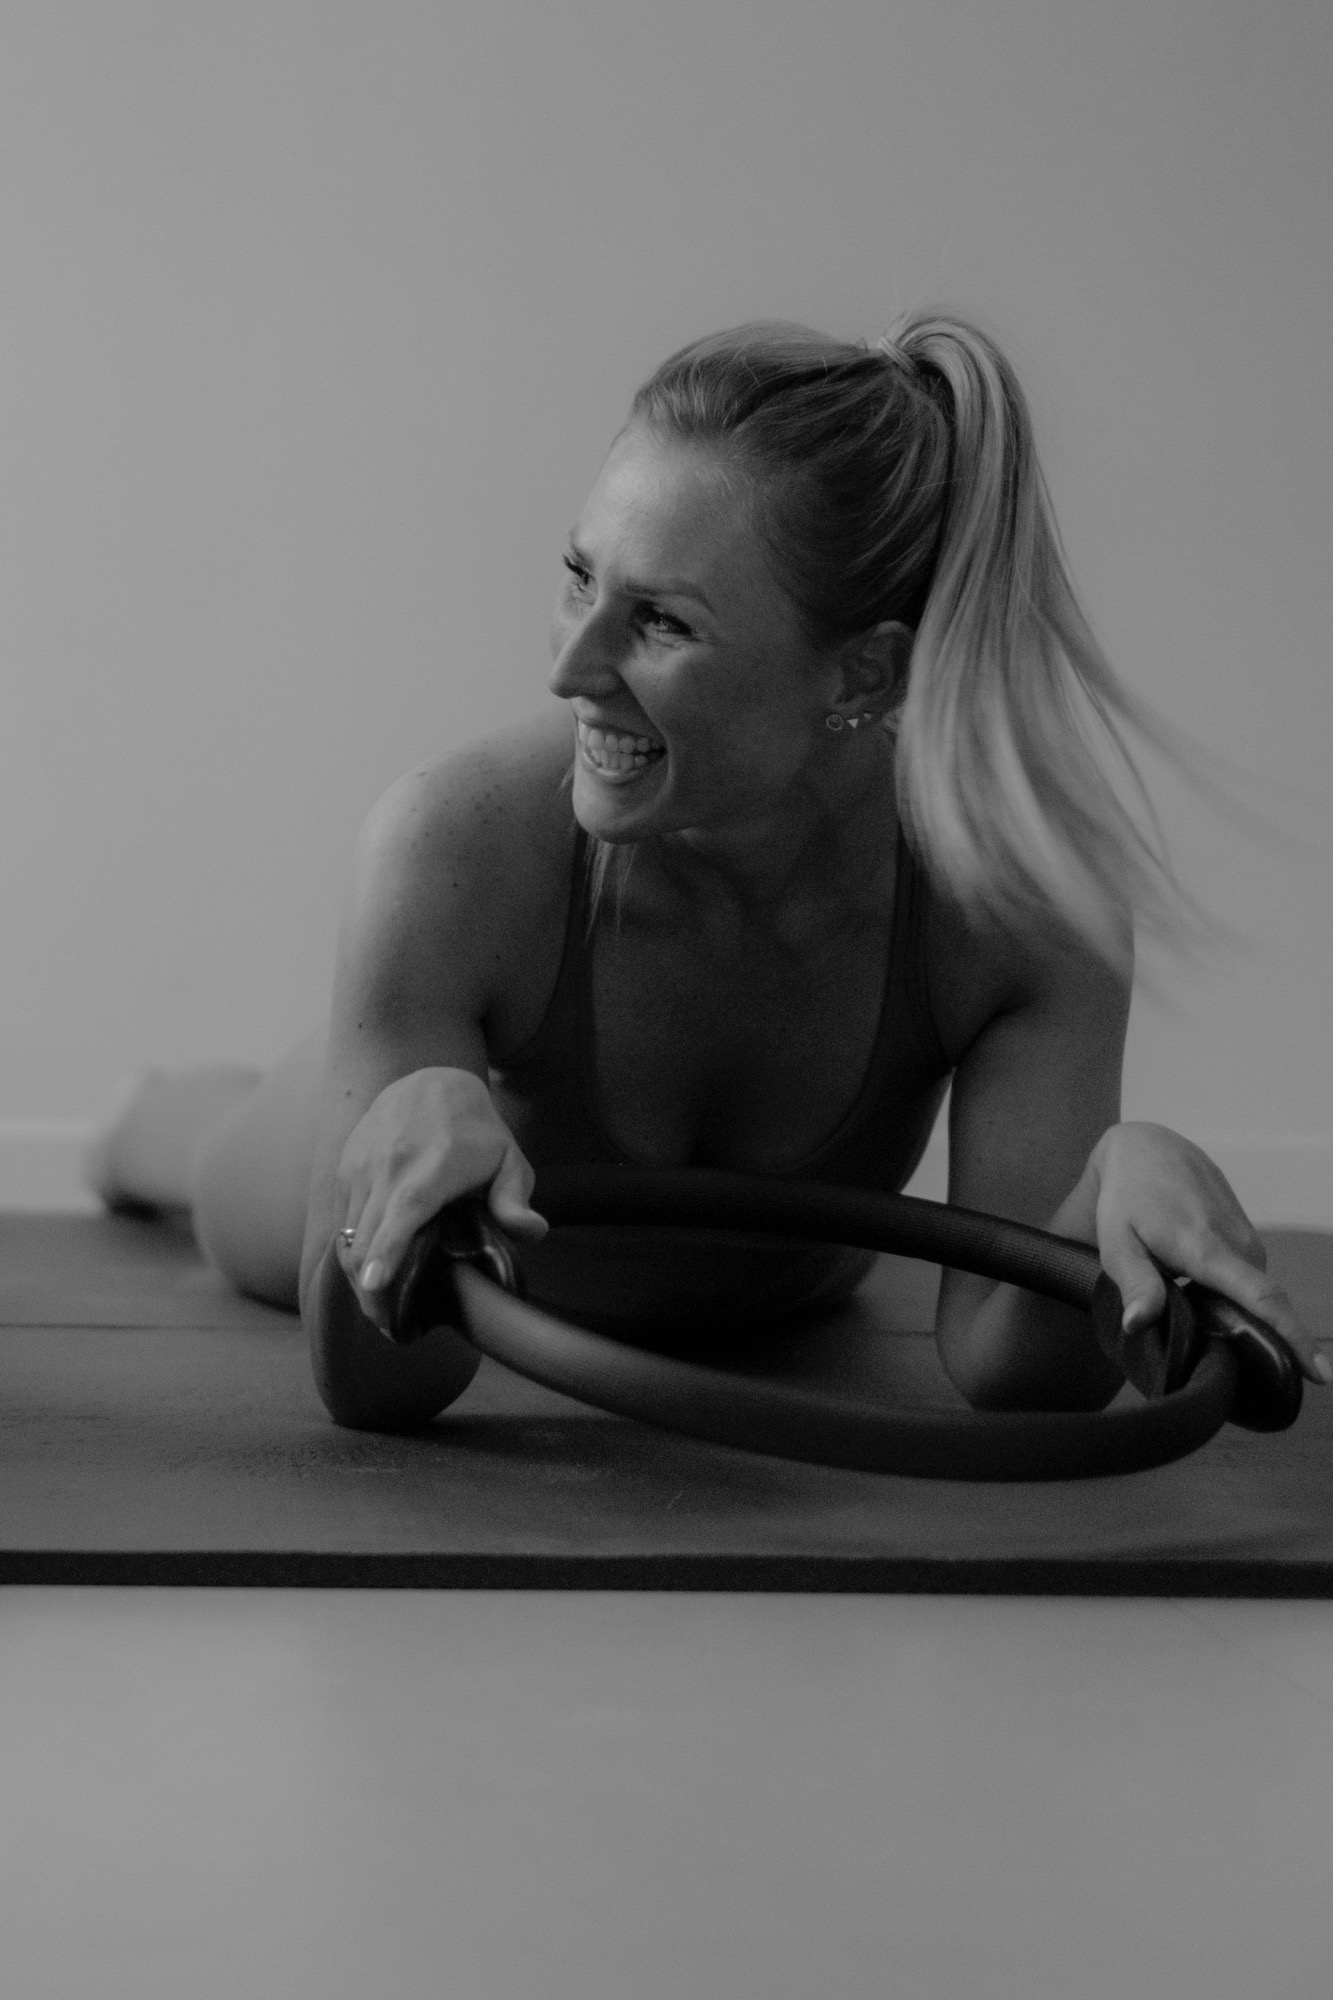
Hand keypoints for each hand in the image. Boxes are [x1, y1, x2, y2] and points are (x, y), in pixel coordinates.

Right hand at [334, 1067, 546, 1330]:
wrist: (428, 1081)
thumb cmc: (476, 1129)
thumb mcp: (509, 1158)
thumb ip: (516, 1198)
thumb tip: (533, 1233)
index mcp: (433, 1165)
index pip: (404, 1209)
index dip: (387, 1249)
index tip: (374, 1285)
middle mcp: (389, 1164)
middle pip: (368, 1234)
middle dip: (371, 1286)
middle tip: (388, 1325)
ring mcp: (361, 1166)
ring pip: (349, 1232)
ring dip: (360, 1274)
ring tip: (379, 1309)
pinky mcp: (346, 1170)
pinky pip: (343, 1220)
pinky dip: (353, 1251)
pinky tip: (370, 1275)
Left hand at [1090, 1121, 1327, 1385]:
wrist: (1149, 1150)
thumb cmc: (1128, 1198)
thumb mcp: (1117, 1242)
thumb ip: (1134, 1284)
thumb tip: (1139, 1325)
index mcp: (1209, 1250)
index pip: (1264, 1299)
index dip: (1294, 1338)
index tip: (1321, 1372)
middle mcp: (1239, 1245)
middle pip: (1261, 1311)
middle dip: (1254, 1346)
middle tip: (1220, 1372)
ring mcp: (1248, 1239)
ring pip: (1250, 1296)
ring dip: (1232, 1317)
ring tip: (1195, 1327)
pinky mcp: (1248, 1238)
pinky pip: (1246, 1280)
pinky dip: (1230, 1297)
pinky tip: (1200, 1300)